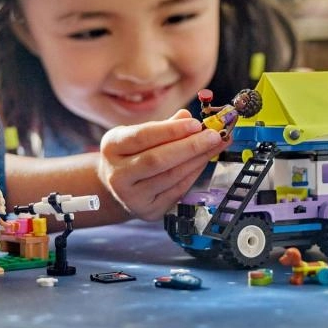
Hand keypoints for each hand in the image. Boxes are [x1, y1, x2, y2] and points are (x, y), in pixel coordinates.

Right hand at [98, 109, 224, 220]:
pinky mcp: (149, 211)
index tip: (196, 123)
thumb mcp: (137, 134)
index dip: (171, 130)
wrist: (117, 187)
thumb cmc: (131, 154)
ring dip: (197, 159)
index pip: (142, 137)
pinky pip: (177, 190)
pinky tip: (204, 161)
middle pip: (157, 160)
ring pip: (171, 177)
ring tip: (215, 145)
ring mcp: (132, 197)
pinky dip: (194, 173)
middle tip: (214, 135)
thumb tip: (187, 117)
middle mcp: (117, 175)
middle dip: (190, 146)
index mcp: (112, 147)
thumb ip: (162, 126)